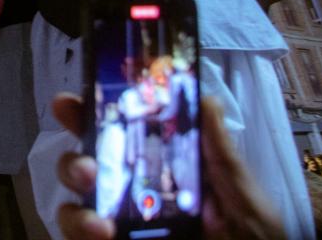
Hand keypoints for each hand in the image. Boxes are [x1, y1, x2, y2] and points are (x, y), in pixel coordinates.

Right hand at [51, 93, 285, 239]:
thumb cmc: (253, 229)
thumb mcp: (240, 187)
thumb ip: (219, 148)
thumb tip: (203, 96)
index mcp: (157, 162)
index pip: (112, 131)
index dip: (84, 112)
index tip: (69, 103)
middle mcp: (131, 191)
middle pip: (82, 167)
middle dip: (73, 163)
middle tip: (88, 171)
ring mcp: (123, 223)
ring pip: (74, 209)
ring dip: (76, 211)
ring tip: (99, 224)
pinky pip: (84, 239)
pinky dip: (84, 235)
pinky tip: (104, 236)